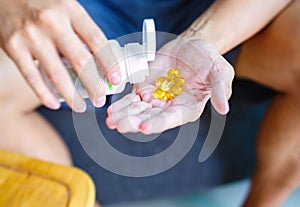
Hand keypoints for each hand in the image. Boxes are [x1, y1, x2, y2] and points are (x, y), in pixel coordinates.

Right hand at [0, 0, 120, 111]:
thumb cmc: (41, 4)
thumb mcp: (66, 9)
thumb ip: (81, 31)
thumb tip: (101, 60)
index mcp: (70, 10)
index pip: (97, 41)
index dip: (110, 63)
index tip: (116, 80)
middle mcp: (52, 22)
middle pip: (81, 61)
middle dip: (94, 85)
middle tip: (100, 99)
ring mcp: (31, 36)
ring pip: (57, 75)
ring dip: (72, 96)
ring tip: (80, 107)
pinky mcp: (13, 47)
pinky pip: (32, 77)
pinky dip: (45, 94)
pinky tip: (54, 104)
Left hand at [106, 38, 233, 133]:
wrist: (191, 46)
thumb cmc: (208, 60)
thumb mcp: (220, 71)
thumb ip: (219, 89)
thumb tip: (224, 109)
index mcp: (187, 109)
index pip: (171, 119)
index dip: (158, 123)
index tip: (144, 126)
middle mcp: (169, 108)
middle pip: (150, 118)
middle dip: (134, 122)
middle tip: (119, 124)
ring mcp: (155, 99)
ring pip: (137, 111)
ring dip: (124, 116)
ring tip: (110, 119)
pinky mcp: (144, 89)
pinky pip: (131, 99)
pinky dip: (121, 105)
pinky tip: (111, 110)